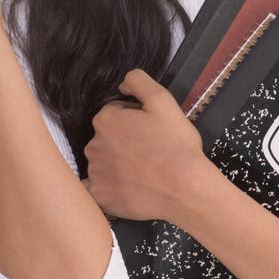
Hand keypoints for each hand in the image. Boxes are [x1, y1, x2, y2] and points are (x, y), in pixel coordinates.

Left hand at [83, 69, 203, 221]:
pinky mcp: (99, 197)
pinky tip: (122, 188)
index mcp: (105, 119)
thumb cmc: (175, 142)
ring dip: (116, 163)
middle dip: (123, 140)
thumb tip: (122, 85)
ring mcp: (95, 173)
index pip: (115, 113)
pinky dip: (105, 187)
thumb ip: (138, 81)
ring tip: (143, 171)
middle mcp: (93, 144)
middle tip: (149, 150)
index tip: (151, 129)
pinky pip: (95, 189)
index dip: (134, 118)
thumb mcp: (162, 99)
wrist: (185, 187)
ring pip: (102, 162)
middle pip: (107, 137)